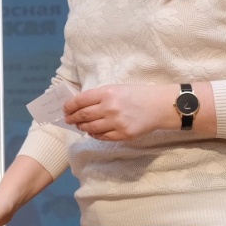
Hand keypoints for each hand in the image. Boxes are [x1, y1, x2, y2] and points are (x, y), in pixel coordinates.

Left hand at [63, 83, 180, 140]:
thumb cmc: (137, 94)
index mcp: (107, 93)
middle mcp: (109, 108)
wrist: (160, 106)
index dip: (69, 106)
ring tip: (79, 126)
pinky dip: (94, 135)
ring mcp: (116, 122)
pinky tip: (92, 132)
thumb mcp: (116, 88)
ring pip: (90, 128)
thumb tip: (79, 105)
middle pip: (83, 116)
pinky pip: (102, 137)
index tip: (65, 109)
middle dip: (72, 118)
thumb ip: (99, 96)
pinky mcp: (123, 134)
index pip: (80, 101)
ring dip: (82, 127)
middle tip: (68, 120)